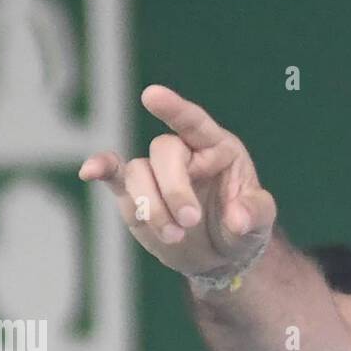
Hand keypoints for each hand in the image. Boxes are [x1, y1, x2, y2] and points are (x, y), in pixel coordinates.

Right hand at [79, 84, 277, 276]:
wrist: (218, 254)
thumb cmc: (242, 227)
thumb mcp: (260, 221)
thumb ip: (253, 214)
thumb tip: (237, 219)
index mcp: (218, 148)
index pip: (194, 122)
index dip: (174, 109)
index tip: (151, 95)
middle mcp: (185, 152)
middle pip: (165, 152)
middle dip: (174, 189)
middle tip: (190, 221)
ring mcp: (156, 171)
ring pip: (139, 172)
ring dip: (152, 206)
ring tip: (175, 236)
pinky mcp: (133, 193)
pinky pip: (115, 174)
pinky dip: (101, 169)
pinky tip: (89, 171)